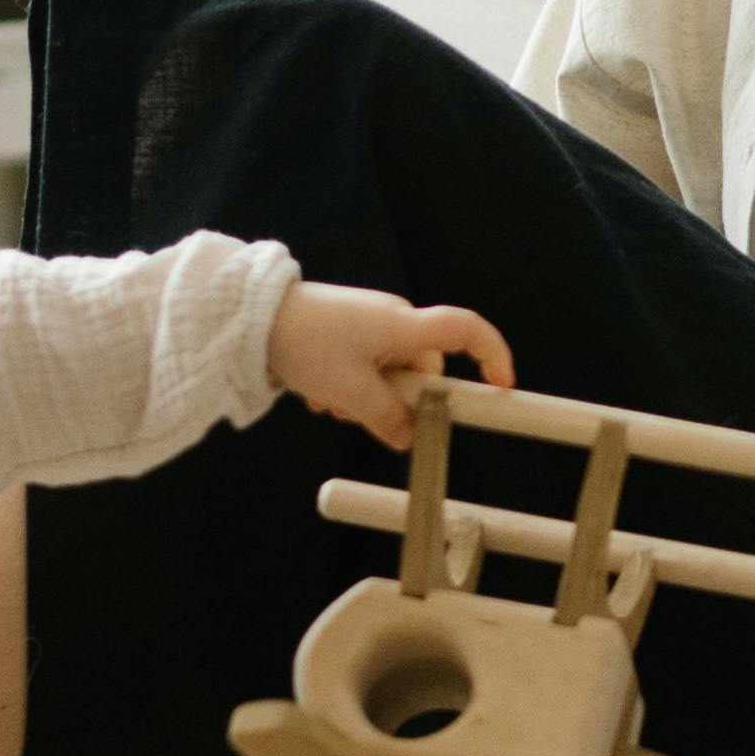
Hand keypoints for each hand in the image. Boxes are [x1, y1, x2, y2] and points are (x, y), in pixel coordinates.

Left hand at [264, 278, 513, 444]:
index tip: (501, 388)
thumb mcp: (350, 392)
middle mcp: (395, 320)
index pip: (466, 331)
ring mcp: (371, 325)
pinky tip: (318, 391)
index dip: (492, 356)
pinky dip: (349, 386)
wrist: (252, 317)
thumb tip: (409, 438)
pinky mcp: (350, 332)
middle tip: (358, 411)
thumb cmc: (306, 343)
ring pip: (390, 376)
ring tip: (329, 398)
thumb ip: (387, 419)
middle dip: (397, 401)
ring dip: (365, 398)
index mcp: (404, 326)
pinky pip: (366, 369)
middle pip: (423, 371)